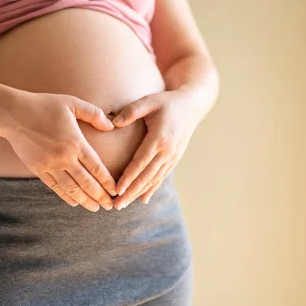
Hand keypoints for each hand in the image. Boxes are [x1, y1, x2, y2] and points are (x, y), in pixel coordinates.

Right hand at [3, 91, 116, 211]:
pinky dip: (65, 196)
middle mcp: (64, 158)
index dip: (108, 182)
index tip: (116, 191)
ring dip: (85, 200)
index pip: (97, 168)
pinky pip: (54, 187)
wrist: (13, 114)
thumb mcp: (72, 103)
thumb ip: (94, 114)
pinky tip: (74, 202)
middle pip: (87, 183)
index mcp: (76, 143)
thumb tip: (111, 126)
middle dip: (100, 196)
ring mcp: (50, 165)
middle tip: (110, 206)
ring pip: (71, 189)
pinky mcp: (38, 169)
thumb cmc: (44, 105)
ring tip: (95, 208)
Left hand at [111, 89, 200, 208]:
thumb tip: (113, 122)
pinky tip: (143, 199)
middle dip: (131, 192)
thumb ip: (131, 110)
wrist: (192, 106)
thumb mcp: (150, 101)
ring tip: (124, 204)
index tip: (117, 190)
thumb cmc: (167, 102)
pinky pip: (162, 177)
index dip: (128, 177)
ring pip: (155, 180)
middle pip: (147, 176)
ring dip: (139, 193)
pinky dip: (152, 188)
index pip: (140, 162)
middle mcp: (168, 151)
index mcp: (159, 138)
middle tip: (117, 205)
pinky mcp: (175, 159)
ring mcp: (173, 156)